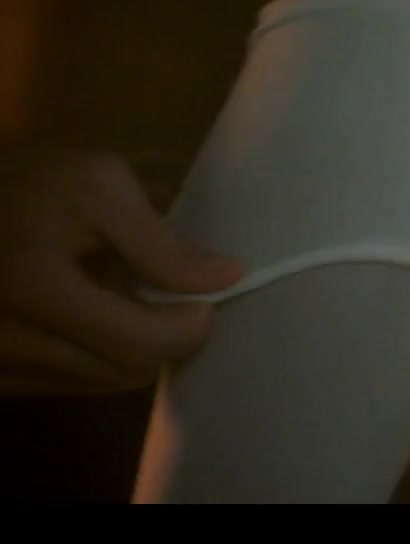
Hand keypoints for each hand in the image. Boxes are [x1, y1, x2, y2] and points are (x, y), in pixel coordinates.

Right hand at [0, 146, 241, 396]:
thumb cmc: (26, 186)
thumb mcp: (98, 185)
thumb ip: (161, 241)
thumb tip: (225, 278)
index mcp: (35, 286)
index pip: (137, 345)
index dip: (187, 330)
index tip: (205, 299)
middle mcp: (8, 339)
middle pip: (125, 372)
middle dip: (165, 338)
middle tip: (171, 297)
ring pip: (102, 384)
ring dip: (132, 349)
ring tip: (124, 299)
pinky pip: (69, 385)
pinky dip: (97, 357)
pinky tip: (91, 317)